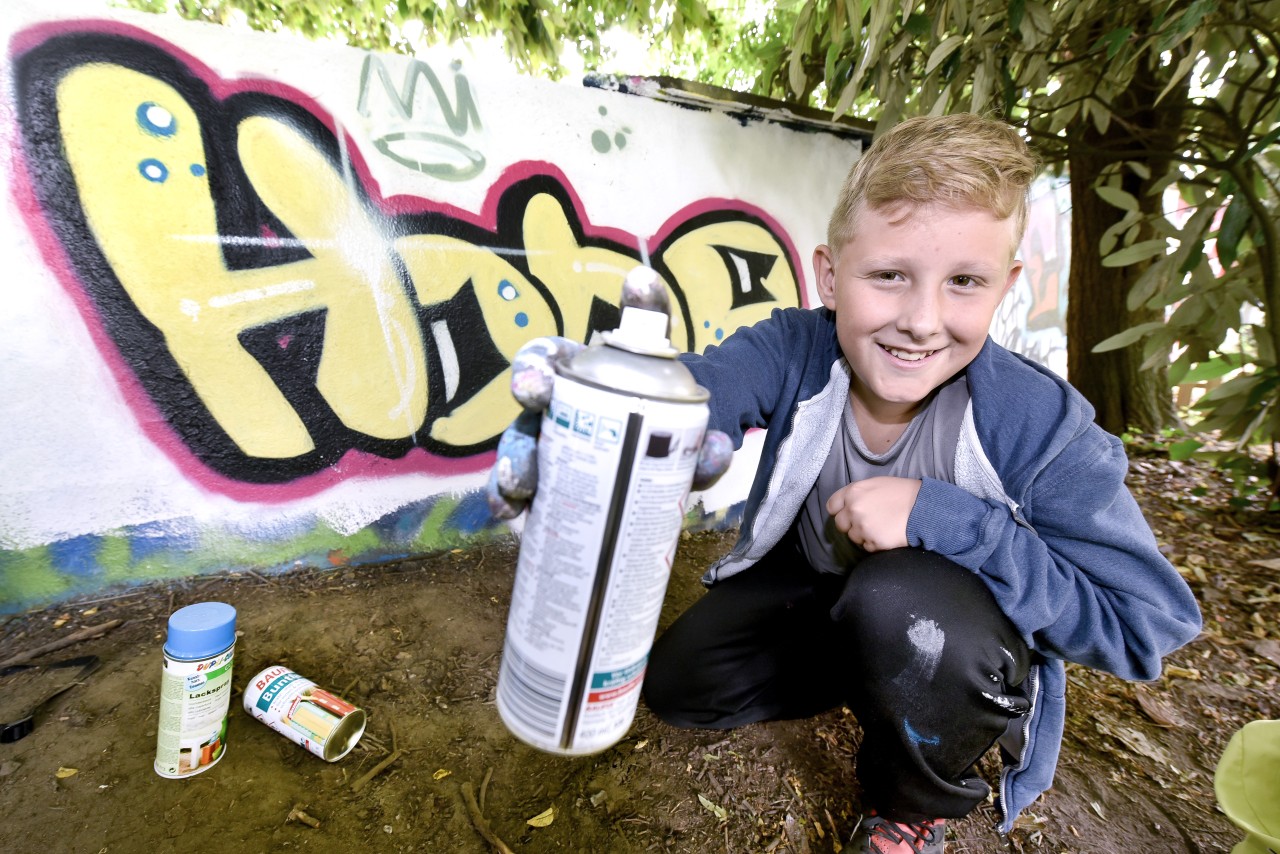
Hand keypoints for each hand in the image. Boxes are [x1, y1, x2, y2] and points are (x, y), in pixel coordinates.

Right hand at [486, 281, 733, 519]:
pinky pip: (533, 504)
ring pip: (517, 469)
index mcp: (569, 373)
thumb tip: (640, 280)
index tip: (534, 385)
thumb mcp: (657, 357)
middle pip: (521, 430)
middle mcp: (548, 415)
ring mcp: (549, 457)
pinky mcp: (558, 493)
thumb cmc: (649, 386)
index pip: (539, 363)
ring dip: (508, 485)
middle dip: (514, 450)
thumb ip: (651, 322)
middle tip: (523, 470)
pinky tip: (520, 524)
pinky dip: (524, 514)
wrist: (675, 431)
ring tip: (516, 500)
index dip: (531, 372)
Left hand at [825, 476, 921, 551]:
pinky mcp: (873, 542)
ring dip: (863, 535)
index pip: (832, 506)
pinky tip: (887, 534)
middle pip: (840, 524)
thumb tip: (846, 505)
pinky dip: (875, 544)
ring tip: (881, 526)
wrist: (924, 507)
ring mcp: (862, 527)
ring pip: (853, 537)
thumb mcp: (876, 484)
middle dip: (850, 525)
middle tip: (868, 522)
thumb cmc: (903, 493)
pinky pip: (867, 547)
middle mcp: (854, 509)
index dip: (839, 511)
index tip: (847, 514)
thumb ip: (858, 494)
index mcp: (853, 491)